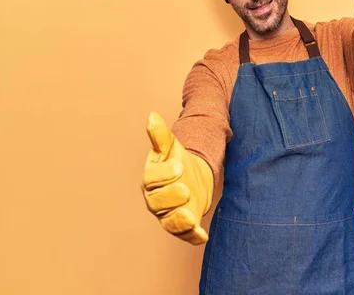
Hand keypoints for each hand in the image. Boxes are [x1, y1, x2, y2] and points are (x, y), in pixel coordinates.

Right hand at [141, 112, 213, 244]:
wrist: (191, 175)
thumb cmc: (176, 160)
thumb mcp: (171, 146)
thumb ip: (161, 134)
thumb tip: (152, 116)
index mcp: (151, 179)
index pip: (152, 179)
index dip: (165, 174)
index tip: (180, 166)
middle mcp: (156, 200)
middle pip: (158, 203)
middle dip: (171, 197)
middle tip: (186, 190)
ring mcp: (169, 214)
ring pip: (169, 222)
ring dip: (179, 222)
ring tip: (190, 217)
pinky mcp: (184, 225)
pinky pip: (185, 235)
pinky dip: (192, 237)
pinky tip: (202, 236)